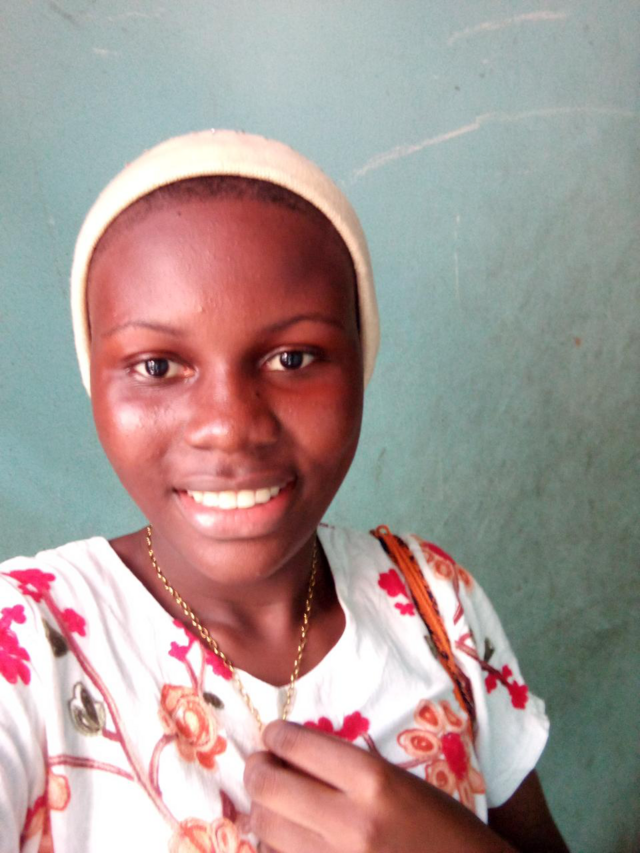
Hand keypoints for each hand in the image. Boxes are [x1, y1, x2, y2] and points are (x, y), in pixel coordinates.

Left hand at [244, 720, 514, 852]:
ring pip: (266, 828)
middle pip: (270, 786)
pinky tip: (283, 839)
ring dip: (262, 809)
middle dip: (257, 769)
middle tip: (260, 765)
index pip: (300, 746)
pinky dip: (272, 847)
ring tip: (271, 803)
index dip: (277, 736)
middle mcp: (350, 823)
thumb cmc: (446, 829)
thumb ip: (349, 769)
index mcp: (375, 782)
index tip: (273, 735)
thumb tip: (293, 755)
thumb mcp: (403, 783)